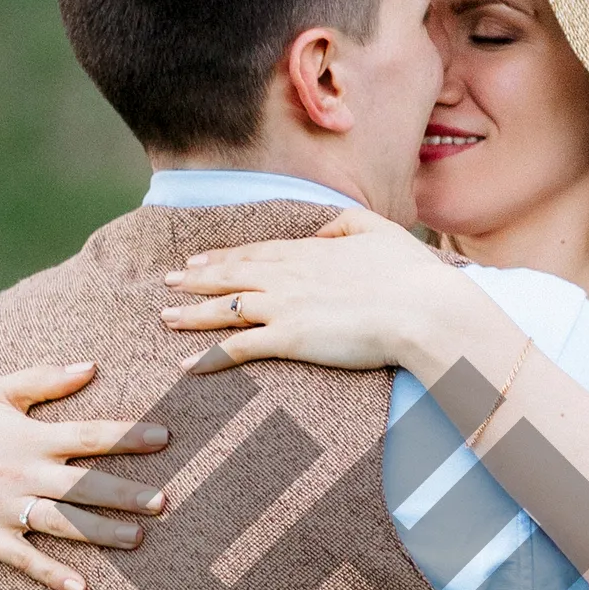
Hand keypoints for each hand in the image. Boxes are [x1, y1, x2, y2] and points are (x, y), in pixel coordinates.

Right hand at [0, 362, 167, 589]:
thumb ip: (45, 378)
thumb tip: (93, 365)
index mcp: (29, 436)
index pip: (88, 434)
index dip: (127, 436)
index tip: (165, 437)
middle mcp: (21, 472)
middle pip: (83, 484)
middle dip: (125, 493)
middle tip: (164, 501)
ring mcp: (4, 508)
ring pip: (61, 523)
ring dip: (101, 532)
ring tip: (139, 539)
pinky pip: (24, 559)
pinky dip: (52, 574)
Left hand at [160, 208, 454, 370]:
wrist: (422, 310)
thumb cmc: (410, 275)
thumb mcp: (379, 231)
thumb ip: (346, 223)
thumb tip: (321, 231)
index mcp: (309, 252)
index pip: (255, 253)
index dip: (223, 256)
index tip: (199, 258)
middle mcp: (288, 276)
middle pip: (231, 275)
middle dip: (197, 277)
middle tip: (169, 280)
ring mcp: (285, 306)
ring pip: (225, 308)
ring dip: (192, 313)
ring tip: (166, 316)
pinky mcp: (288, 338)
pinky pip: (237, 348)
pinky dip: (208, 356)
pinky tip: (185, 365)